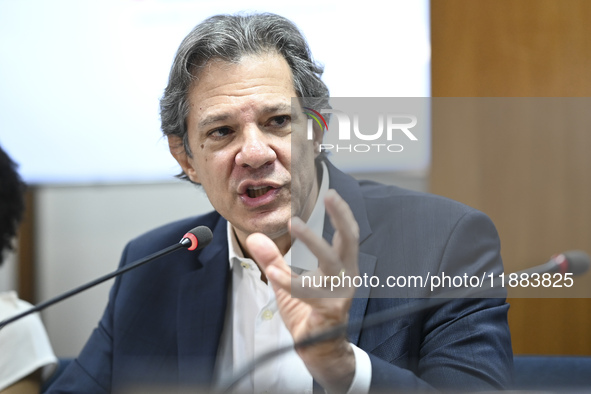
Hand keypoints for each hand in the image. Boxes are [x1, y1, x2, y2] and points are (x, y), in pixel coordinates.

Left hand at [246, 189, 359, 392]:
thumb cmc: (307, 310)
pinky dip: (290, 280)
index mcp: (340, 266)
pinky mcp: (329, 310)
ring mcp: (339, 293)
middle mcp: (345, 276)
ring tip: (295, 224)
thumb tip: (255, 237)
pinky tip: (275, 273)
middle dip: (342, 217)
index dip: (342, 214)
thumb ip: (272, 259)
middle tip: (330, 197)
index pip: (347, 235)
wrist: (316, 348)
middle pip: (350, 240)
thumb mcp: (287, 280)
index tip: (332, 194)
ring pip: (330, 262)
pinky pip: (308, 291)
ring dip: (313, 241)